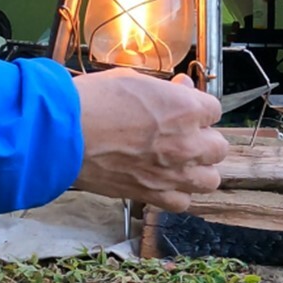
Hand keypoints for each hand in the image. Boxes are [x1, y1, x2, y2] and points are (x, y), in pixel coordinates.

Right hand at [73, 70, 227, 212]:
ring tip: (179, 162)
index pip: (214, 110)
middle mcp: (187, 143)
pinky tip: (164, 181)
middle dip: (203, 139)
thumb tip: (181, 88)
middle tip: (183, 134)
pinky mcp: (153, 195)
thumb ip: (164, 89)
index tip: (185, 108)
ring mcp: (173, 173)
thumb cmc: (93, 101)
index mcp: (185, 109)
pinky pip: (183, 202)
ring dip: (198, 169)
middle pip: (218, 147)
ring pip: (210, 179)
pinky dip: (178, 193)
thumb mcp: (133, 80)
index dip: (198, 108)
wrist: (63, 135)